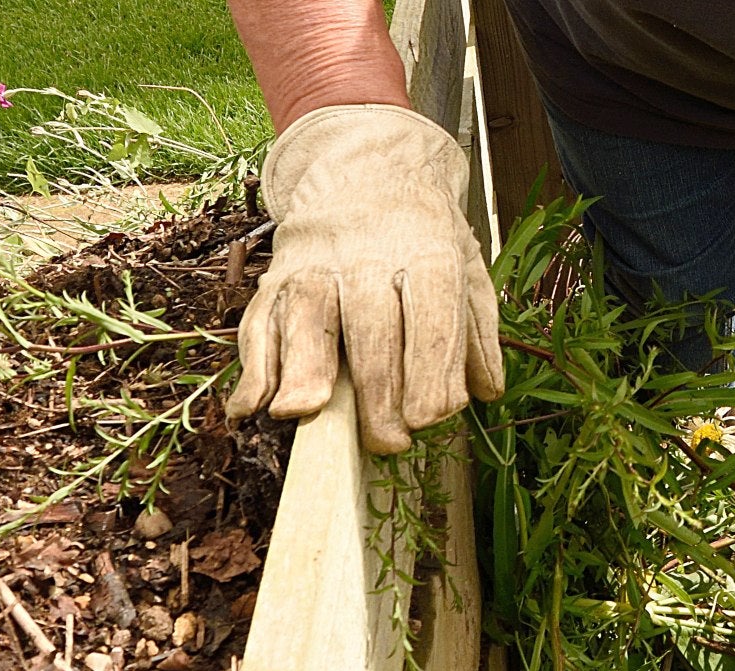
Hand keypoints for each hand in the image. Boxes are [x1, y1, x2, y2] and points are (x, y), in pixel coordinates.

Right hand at [227, 104, 505, 453]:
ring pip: (308, 317)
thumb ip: (477, 332)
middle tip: (386, 443)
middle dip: (377, 392)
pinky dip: (253, 366)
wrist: (365, 163)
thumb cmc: (423, 232)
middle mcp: (368, 256)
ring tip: (304, 414)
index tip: (427, 418)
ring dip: (303, 369)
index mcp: (427, 253)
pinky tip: (249, 406)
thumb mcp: (468, 266)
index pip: (431, 318)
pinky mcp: (276, 276)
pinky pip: (260, 321)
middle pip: (370, 327)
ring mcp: (315, 263)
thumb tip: (485, 393)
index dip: (430, 371)